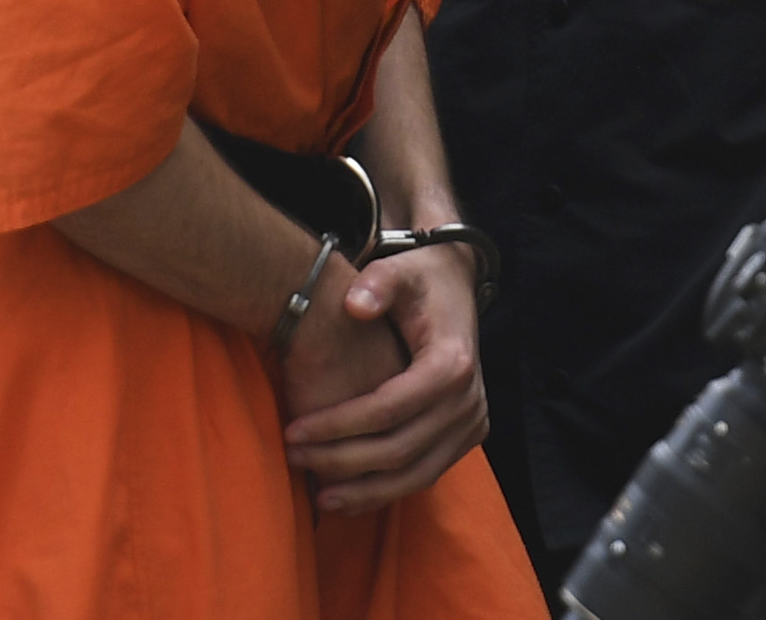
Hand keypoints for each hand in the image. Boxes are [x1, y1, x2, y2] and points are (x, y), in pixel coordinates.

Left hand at [280, 241, 488, 513]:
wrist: (455, 286)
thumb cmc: (419, 280)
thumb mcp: (399, 269)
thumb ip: (377, 282)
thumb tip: (355, 305)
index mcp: (452, 362)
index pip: (389, 409)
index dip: (337, 425)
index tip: (293, 431)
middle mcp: (469, 399)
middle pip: (399, 449)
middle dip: (341, 460)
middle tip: (293, 458)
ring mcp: (472, 422)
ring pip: (415, 475)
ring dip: (364, 490)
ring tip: (317, 496)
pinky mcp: (467, 437)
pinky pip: (425, 475)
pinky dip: (386, 491)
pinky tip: (348, 496)